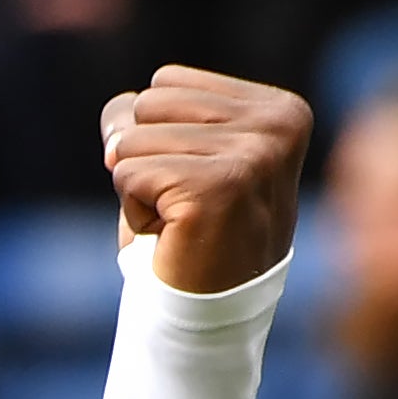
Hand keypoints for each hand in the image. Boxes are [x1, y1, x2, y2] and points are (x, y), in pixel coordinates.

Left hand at [102, 65, 311, 295]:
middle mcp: (277, 126)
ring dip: (138, 189)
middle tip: (182, 207)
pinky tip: (172, 238)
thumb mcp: (171, 157)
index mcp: (281, 109)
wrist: (208, 316)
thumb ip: (141, 116)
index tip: (194, 182)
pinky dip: (134, 213)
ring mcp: (253, 155)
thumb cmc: (188, 236)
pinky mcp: (217, 188)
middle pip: (147, 103)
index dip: (158, 137)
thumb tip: (117, 119)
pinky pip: (126, 174)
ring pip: (132, 140)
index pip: (166, 82)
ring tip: (179, 223)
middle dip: (144, 158)